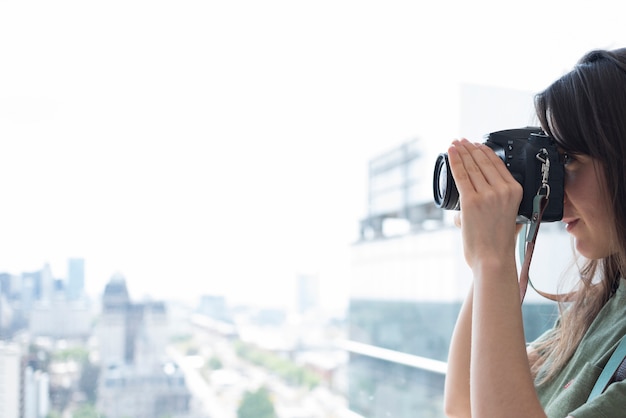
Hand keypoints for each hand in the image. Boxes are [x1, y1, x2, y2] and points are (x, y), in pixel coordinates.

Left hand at [447, 139, 522, 267]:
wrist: (493, 259)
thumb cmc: (500, 244)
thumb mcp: (514, 220)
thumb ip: (510, 210)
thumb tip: (503, 208)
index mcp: (516, 191)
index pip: (498, 164)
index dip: (484, 151)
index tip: (475, 144)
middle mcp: (503, 190)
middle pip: (483, 162)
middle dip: (470, 148)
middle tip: (461, 141)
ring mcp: (487, 195)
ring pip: (471, 166)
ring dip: (461, 152)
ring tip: (454, 144)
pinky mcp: (471, 201)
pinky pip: (461, 175)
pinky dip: (454, 161)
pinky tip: (450, 152)